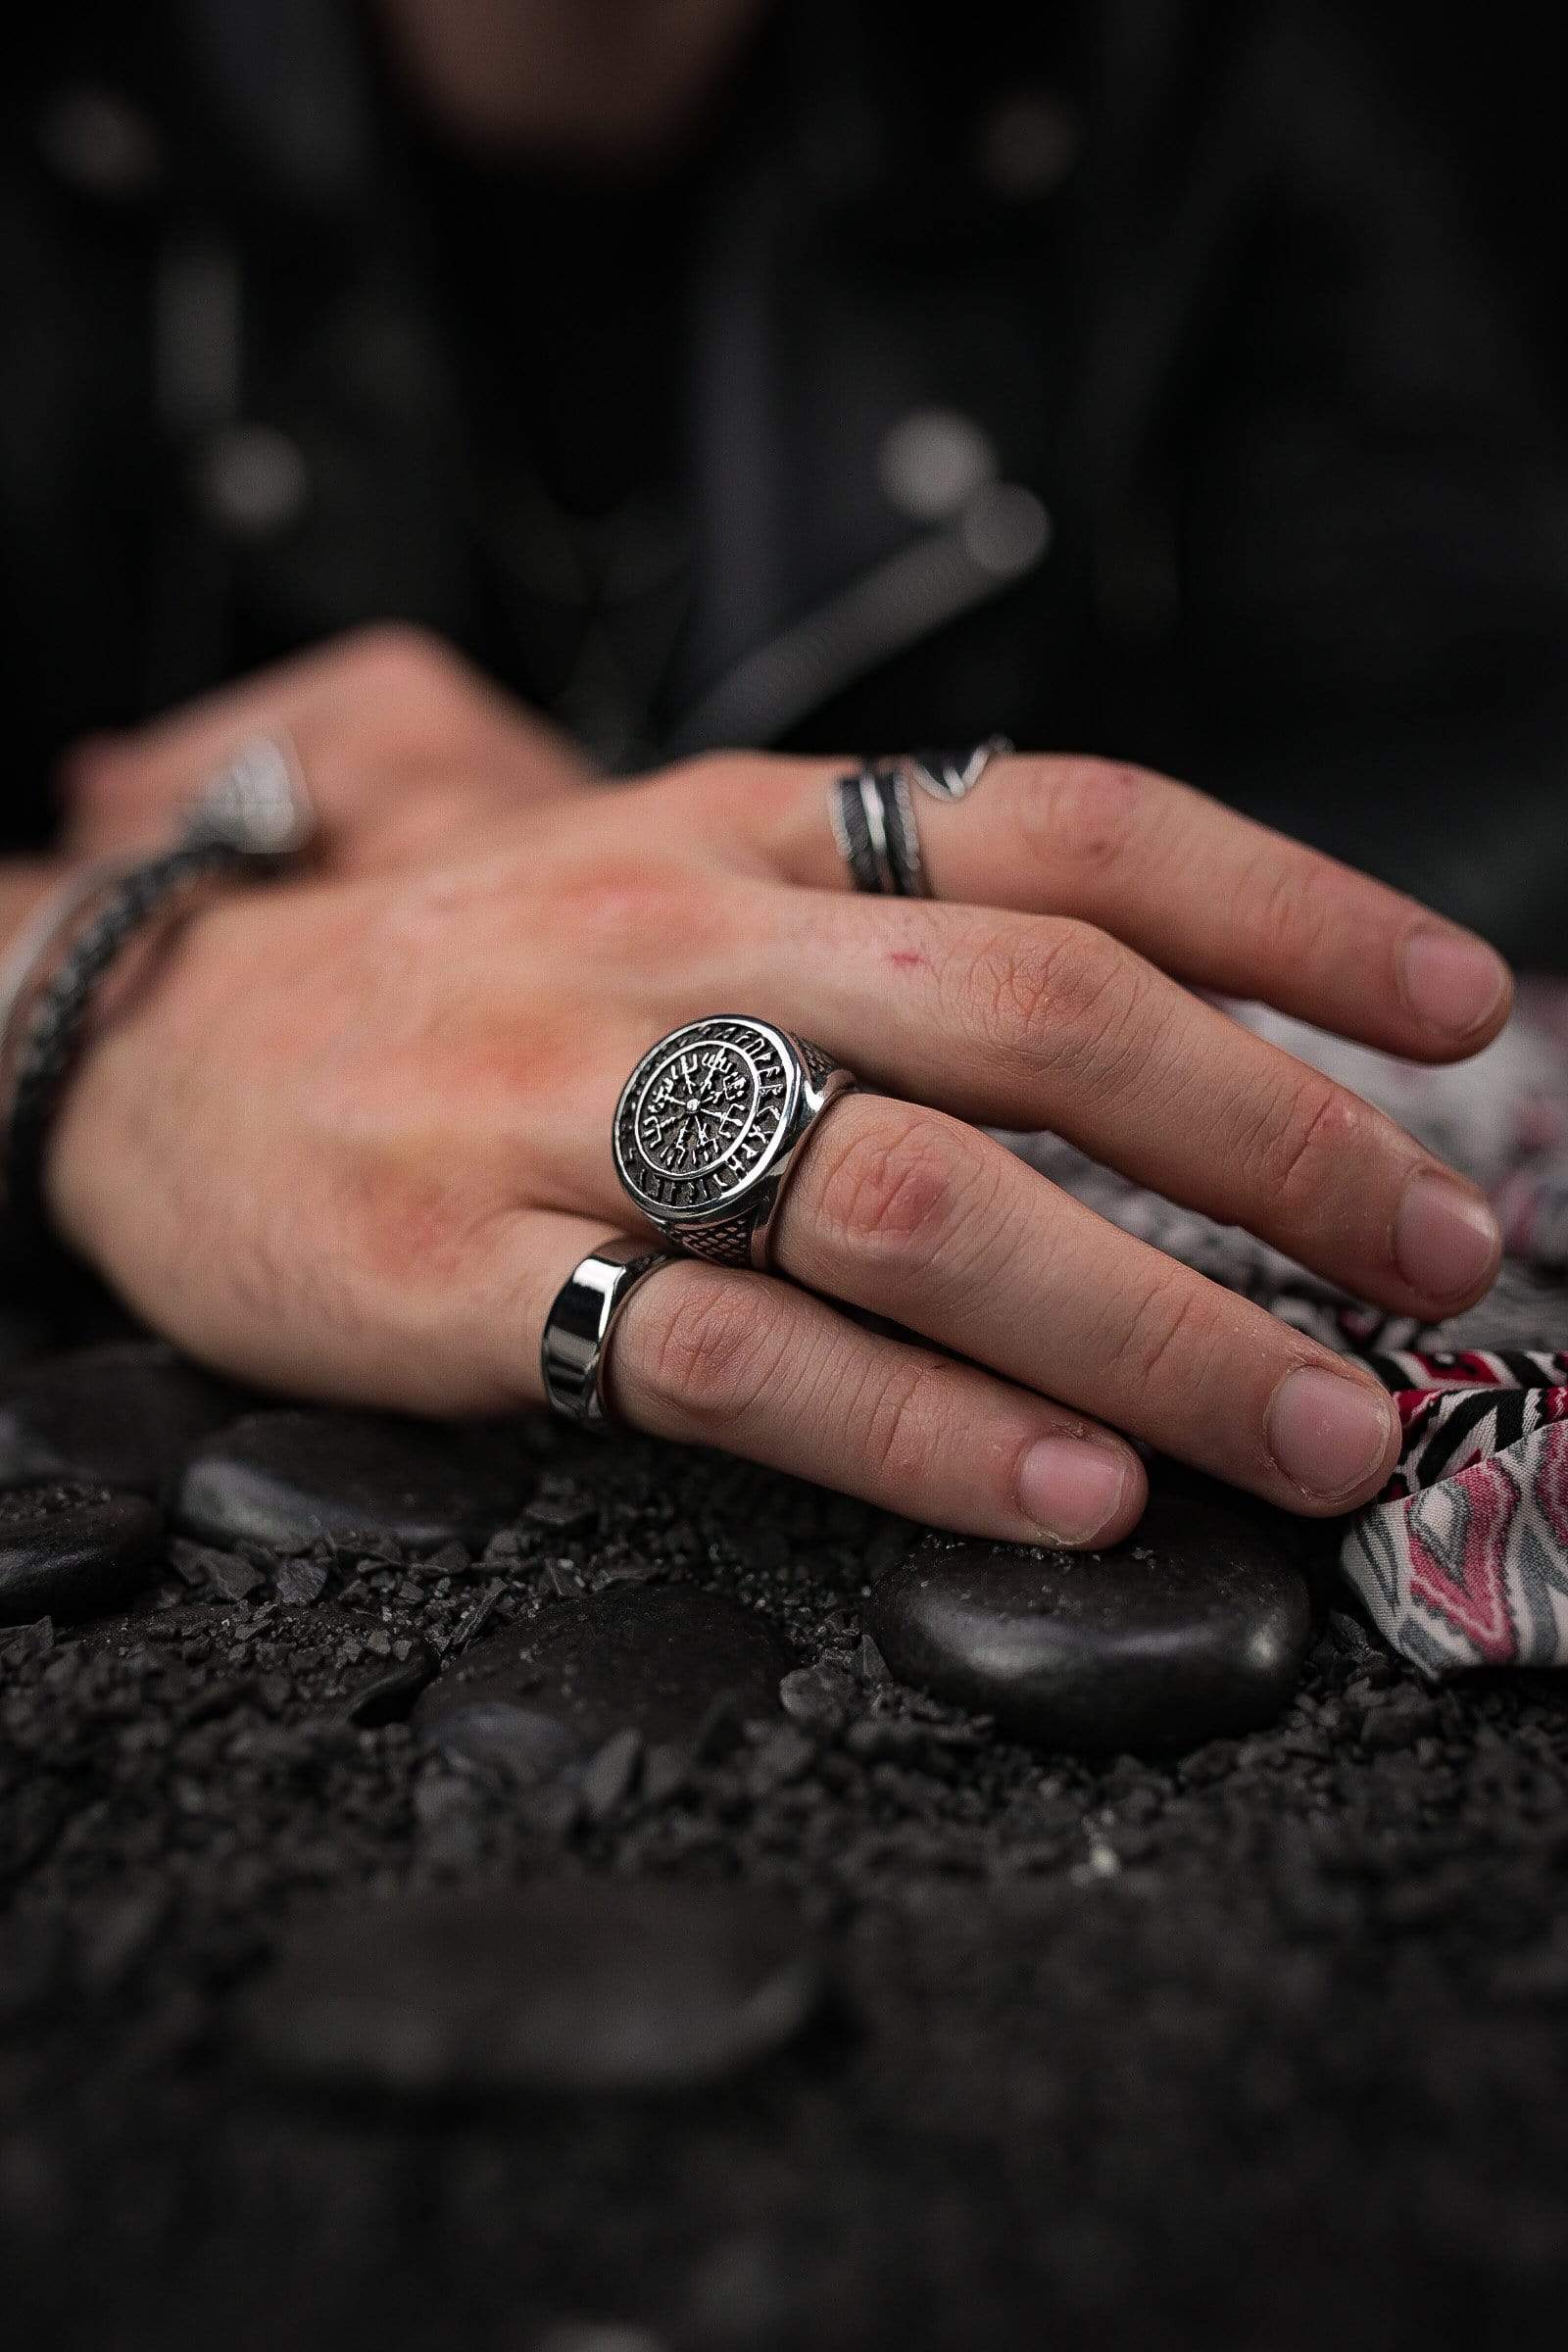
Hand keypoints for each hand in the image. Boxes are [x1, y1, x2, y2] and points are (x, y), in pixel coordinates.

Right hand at [48, 630, 1512, 1545]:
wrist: (145, 1038)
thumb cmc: (454, 963)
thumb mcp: (663, 855)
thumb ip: (874, 895)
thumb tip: (1152, 978)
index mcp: (756, 821)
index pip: (1075, 826)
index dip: (1292, 909)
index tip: (1459, 1010)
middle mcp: (685, 938)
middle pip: (1039, 1016)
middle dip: (1276, 1141)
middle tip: (1434, 1254)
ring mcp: (572, 1107)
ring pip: (915, 1202)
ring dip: (1153, 1324)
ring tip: (1312, 1427)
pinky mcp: (472, 1279)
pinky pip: (736, 1361)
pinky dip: (926, 1435)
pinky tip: (1071, 1494)